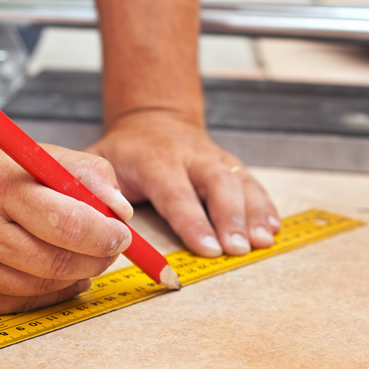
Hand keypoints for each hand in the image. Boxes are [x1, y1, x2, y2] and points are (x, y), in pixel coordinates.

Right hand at [0, 132, 132, 314]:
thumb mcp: (30, 153)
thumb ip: (85, 173)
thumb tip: (121, 211)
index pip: (68, 221)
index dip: (105, 234)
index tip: (121, 233)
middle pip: (60, 262)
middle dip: (98, 257)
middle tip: (109, 246)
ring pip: (45, 286)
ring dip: (74, 274)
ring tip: (76, 252)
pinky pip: (21, 303)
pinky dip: (46, 290)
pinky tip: (48, 270)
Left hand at [87, 110, 280, 256]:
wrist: (154, 120)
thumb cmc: (126, 151)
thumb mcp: (99, 161)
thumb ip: (97, 188)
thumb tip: (105, 221)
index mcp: (156, 159)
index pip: (176, 192)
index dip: (193, 221)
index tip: (207, 248)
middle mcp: (191, 156)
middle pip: (218, 183)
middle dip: (231, 217)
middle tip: (238, 249)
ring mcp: (214, 158)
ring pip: (240, 182)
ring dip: (254, 213)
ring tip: (261, 242)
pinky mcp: (230, 164)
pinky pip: (252, 183)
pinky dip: (265, 206)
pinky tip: (272, 228)